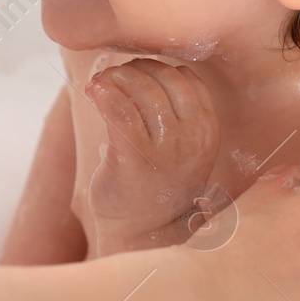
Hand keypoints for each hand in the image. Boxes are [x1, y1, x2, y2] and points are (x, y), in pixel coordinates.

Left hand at [76, 59, 219, 254]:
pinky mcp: (134, 158)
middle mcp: (191, 137)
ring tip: (101, 84)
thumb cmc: (157, 186)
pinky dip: (103, 93)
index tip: (137, 73)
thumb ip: (175, 114)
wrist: (145, 232)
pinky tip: (92, 91)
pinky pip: (119, 110)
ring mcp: (165, 149)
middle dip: (135, 69)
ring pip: (141, 90)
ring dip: (116, 78)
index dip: (160, 68)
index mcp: (207, 130)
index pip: (188, 79)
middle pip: (164, 79)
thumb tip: (140, 69)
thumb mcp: (183, 148)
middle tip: (113, 76)